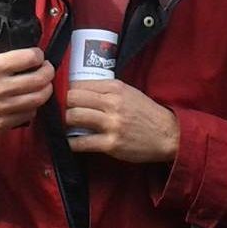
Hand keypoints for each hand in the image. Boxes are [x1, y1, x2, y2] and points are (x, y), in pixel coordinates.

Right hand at [0, 47, 54, 136]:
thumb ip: (2, 52)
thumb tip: (26, 46)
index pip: (30, 58)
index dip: (38, 55)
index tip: (38, 56)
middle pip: (40, 79)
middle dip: (48, 71)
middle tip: (46, 69)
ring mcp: (1, 107)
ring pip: (38, 98)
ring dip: (45, 89)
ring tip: (42, 84)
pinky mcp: (2, 123)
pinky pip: (29, 114)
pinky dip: (33, 106)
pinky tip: (28, 99)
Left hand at [64, 79, 179, 162]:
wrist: (166, 134)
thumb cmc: (145, 112)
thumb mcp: (128, 92)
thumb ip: (106, 90)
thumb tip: (79, 90)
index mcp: (115, 87)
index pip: (80, 84)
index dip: (67, 91)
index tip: (62, 98)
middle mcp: (112, 103)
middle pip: (73, 98)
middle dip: (62, 105)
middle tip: (60, 112)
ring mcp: (112, 124)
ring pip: (74, 117)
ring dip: (64, 122)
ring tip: (64, 126)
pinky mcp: (111, 144)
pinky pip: (82, 142)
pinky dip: (71, 143)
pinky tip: (69, 142)